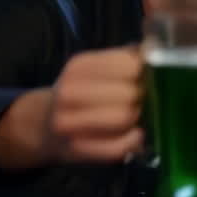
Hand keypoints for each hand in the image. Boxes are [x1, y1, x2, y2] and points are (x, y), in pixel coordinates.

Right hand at [43, 46, 144, 163]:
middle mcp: (68, 91)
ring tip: (137, 118)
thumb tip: (153, 46)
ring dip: (138, 119)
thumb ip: (127, 57)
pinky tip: (135, 135)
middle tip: (142, 102)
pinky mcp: (76, 149)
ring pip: (122, 118)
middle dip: (143, 99)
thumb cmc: (84, 95)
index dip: (146, 74)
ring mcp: (67, 122)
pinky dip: (131, 142)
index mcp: (79, 66)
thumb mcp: (99, 69)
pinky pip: (117, 147)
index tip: (146, 80)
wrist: (44, 126)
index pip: (129, 65)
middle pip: (128, 93)